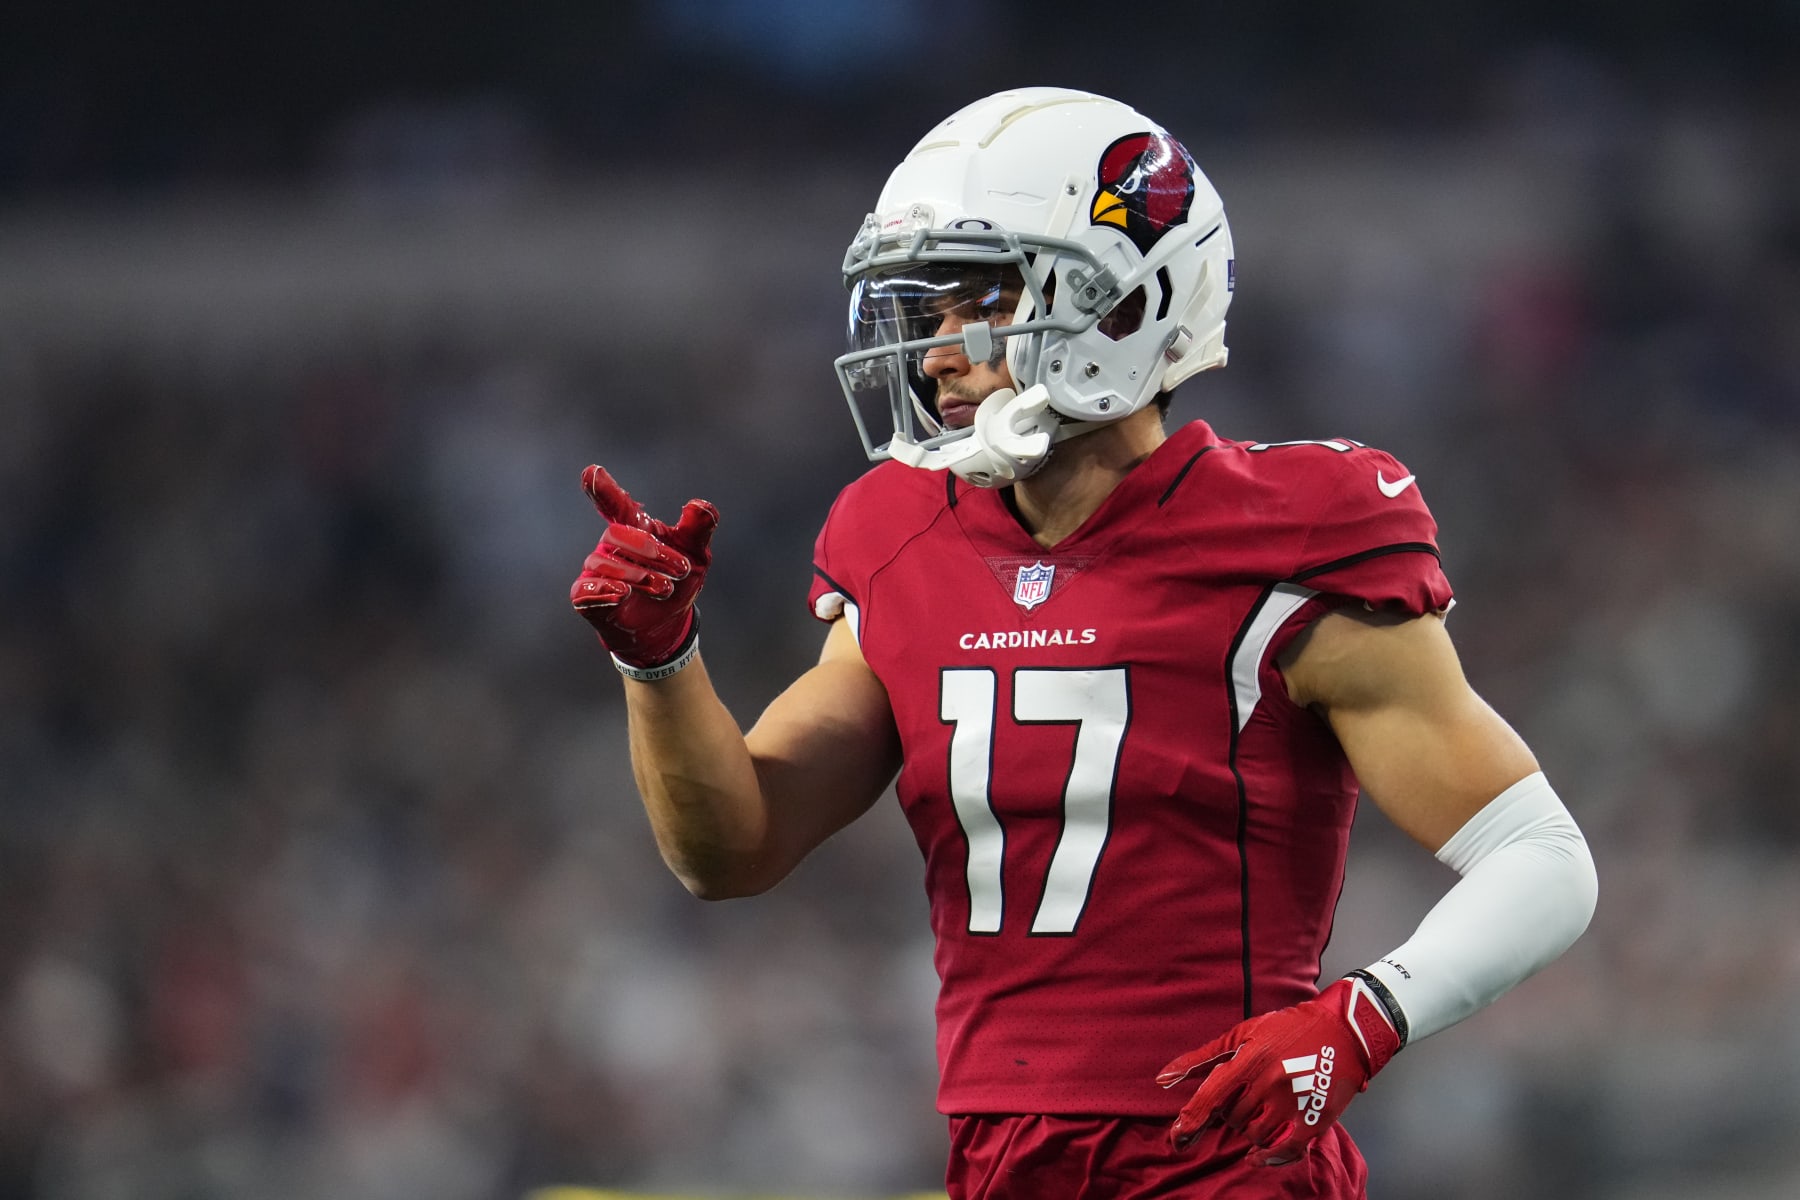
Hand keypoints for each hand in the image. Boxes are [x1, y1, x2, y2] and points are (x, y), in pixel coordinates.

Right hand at [571, 465, 718, 667]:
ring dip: (638, 576)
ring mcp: (597, 571)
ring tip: (666, 588)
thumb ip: (698, 529)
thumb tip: (700, 504)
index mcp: (635, 528)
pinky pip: (583, 591)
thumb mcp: (696, 554)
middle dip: (650, 551)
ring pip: (606, 565)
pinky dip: (601, 592)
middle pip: (617, 535)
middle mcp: (611, 546)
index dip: (603, 489)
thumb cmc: (678, 580)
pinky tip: (621, 594)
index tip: (591, 472)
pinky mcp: (588, 598)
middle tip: (682, 569)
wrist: (668, 624)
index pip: (616, 504)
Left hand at [1157, 977, 1400, 1165]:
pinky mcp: (1316, 1117)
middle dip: (1231, 1113)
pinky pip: (1286, 1150)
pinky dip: (1269, 1158)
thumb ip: (1202, 1059)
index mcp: (1250, 1058)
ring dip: (1250, 1130)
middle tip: (1244, 1099)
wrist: (1343, 1030)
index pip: (1212, 1095)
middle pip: (1233, 1117)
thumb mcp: (1243, 1035)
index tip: (1178, 1138)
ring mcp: (1295, 1101)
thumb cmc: (1287, 1029)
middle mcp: (1270, 1081)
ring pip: (1255, 1134)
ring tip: (1259, 1112)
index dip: (1192, 1119)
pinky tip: (1258, 1157)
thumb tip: (1162, 1079)